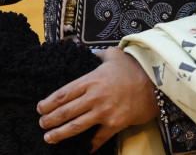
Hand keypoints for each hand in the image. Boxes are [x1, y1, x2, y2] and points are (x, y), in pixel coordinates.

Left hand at [37, 47, 157, 151]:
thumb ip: (96, 54)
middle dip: (50, 120)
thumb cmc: (133, 68)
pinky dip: (88, 146)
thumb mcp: (112, 55)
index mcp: (91, 79)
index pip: (63, 93)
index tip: (40, 107)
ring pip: (76, 126)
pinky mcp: (115, 124)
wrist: (156, 84)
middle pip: (66, 111)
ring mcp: (104, 112)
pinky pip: (98, 138)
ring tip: (48, 138)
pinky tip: (80, 151)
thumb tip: (86, 51)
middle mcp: (95, 96)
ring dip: (60, 134)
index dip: (48, 102)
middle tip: (41, 124)